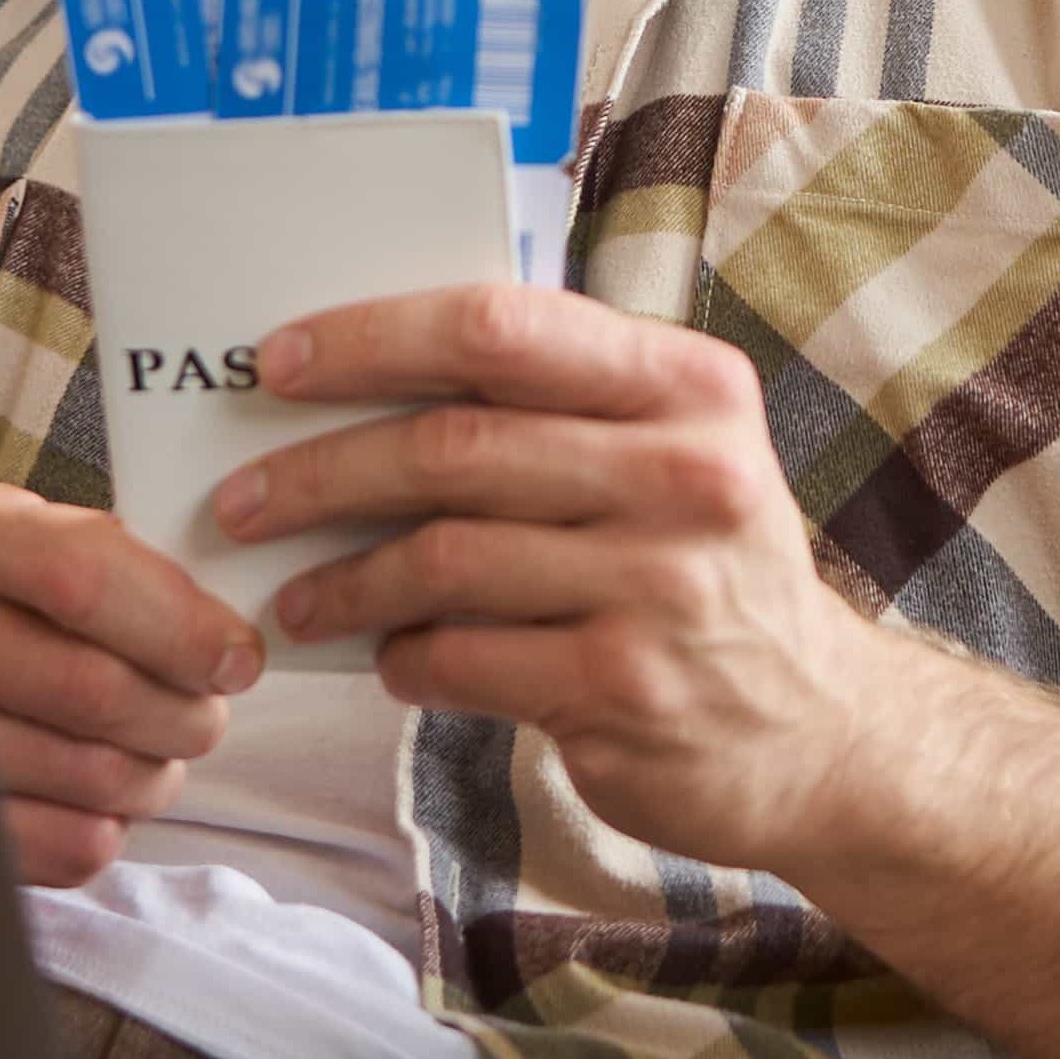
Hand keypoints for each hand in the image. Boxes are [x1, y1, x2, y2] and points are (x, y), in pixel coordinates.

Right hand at [0, 478, 263, 884]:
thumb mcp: (40, 538)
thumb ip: (125, 570)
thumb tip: (225, 649)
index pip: (81, 578)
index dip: (180, 627)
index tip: (236, 659)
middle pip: (92, 690)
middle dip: (181, 714)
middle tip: (201, 716)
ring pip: (88, 776)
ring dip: (152, 776)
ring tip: (151, 755)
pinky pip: (59, 846)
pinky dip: (103, 829)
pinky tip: (92, 797)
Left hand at [213, 282, 942, 871]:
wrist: (821, 731)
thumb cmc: (706, 571)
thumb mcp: (675, 453)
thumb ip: (558, 404)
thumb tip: (363, 378)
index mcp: (688, 387)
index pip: (501, 328)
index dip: (372, 337)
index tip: (278, 361)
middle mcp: (684, 476)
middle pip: (453, 448)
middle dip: (320, 472)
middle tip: (238, 502)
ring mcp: (660, 588)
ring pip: (443, 558)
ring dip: (342, 581)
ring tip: (295, 599)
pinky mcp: (625, 690)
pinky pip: (464, 659)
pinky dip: (405, 660)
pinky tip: (392, 660)